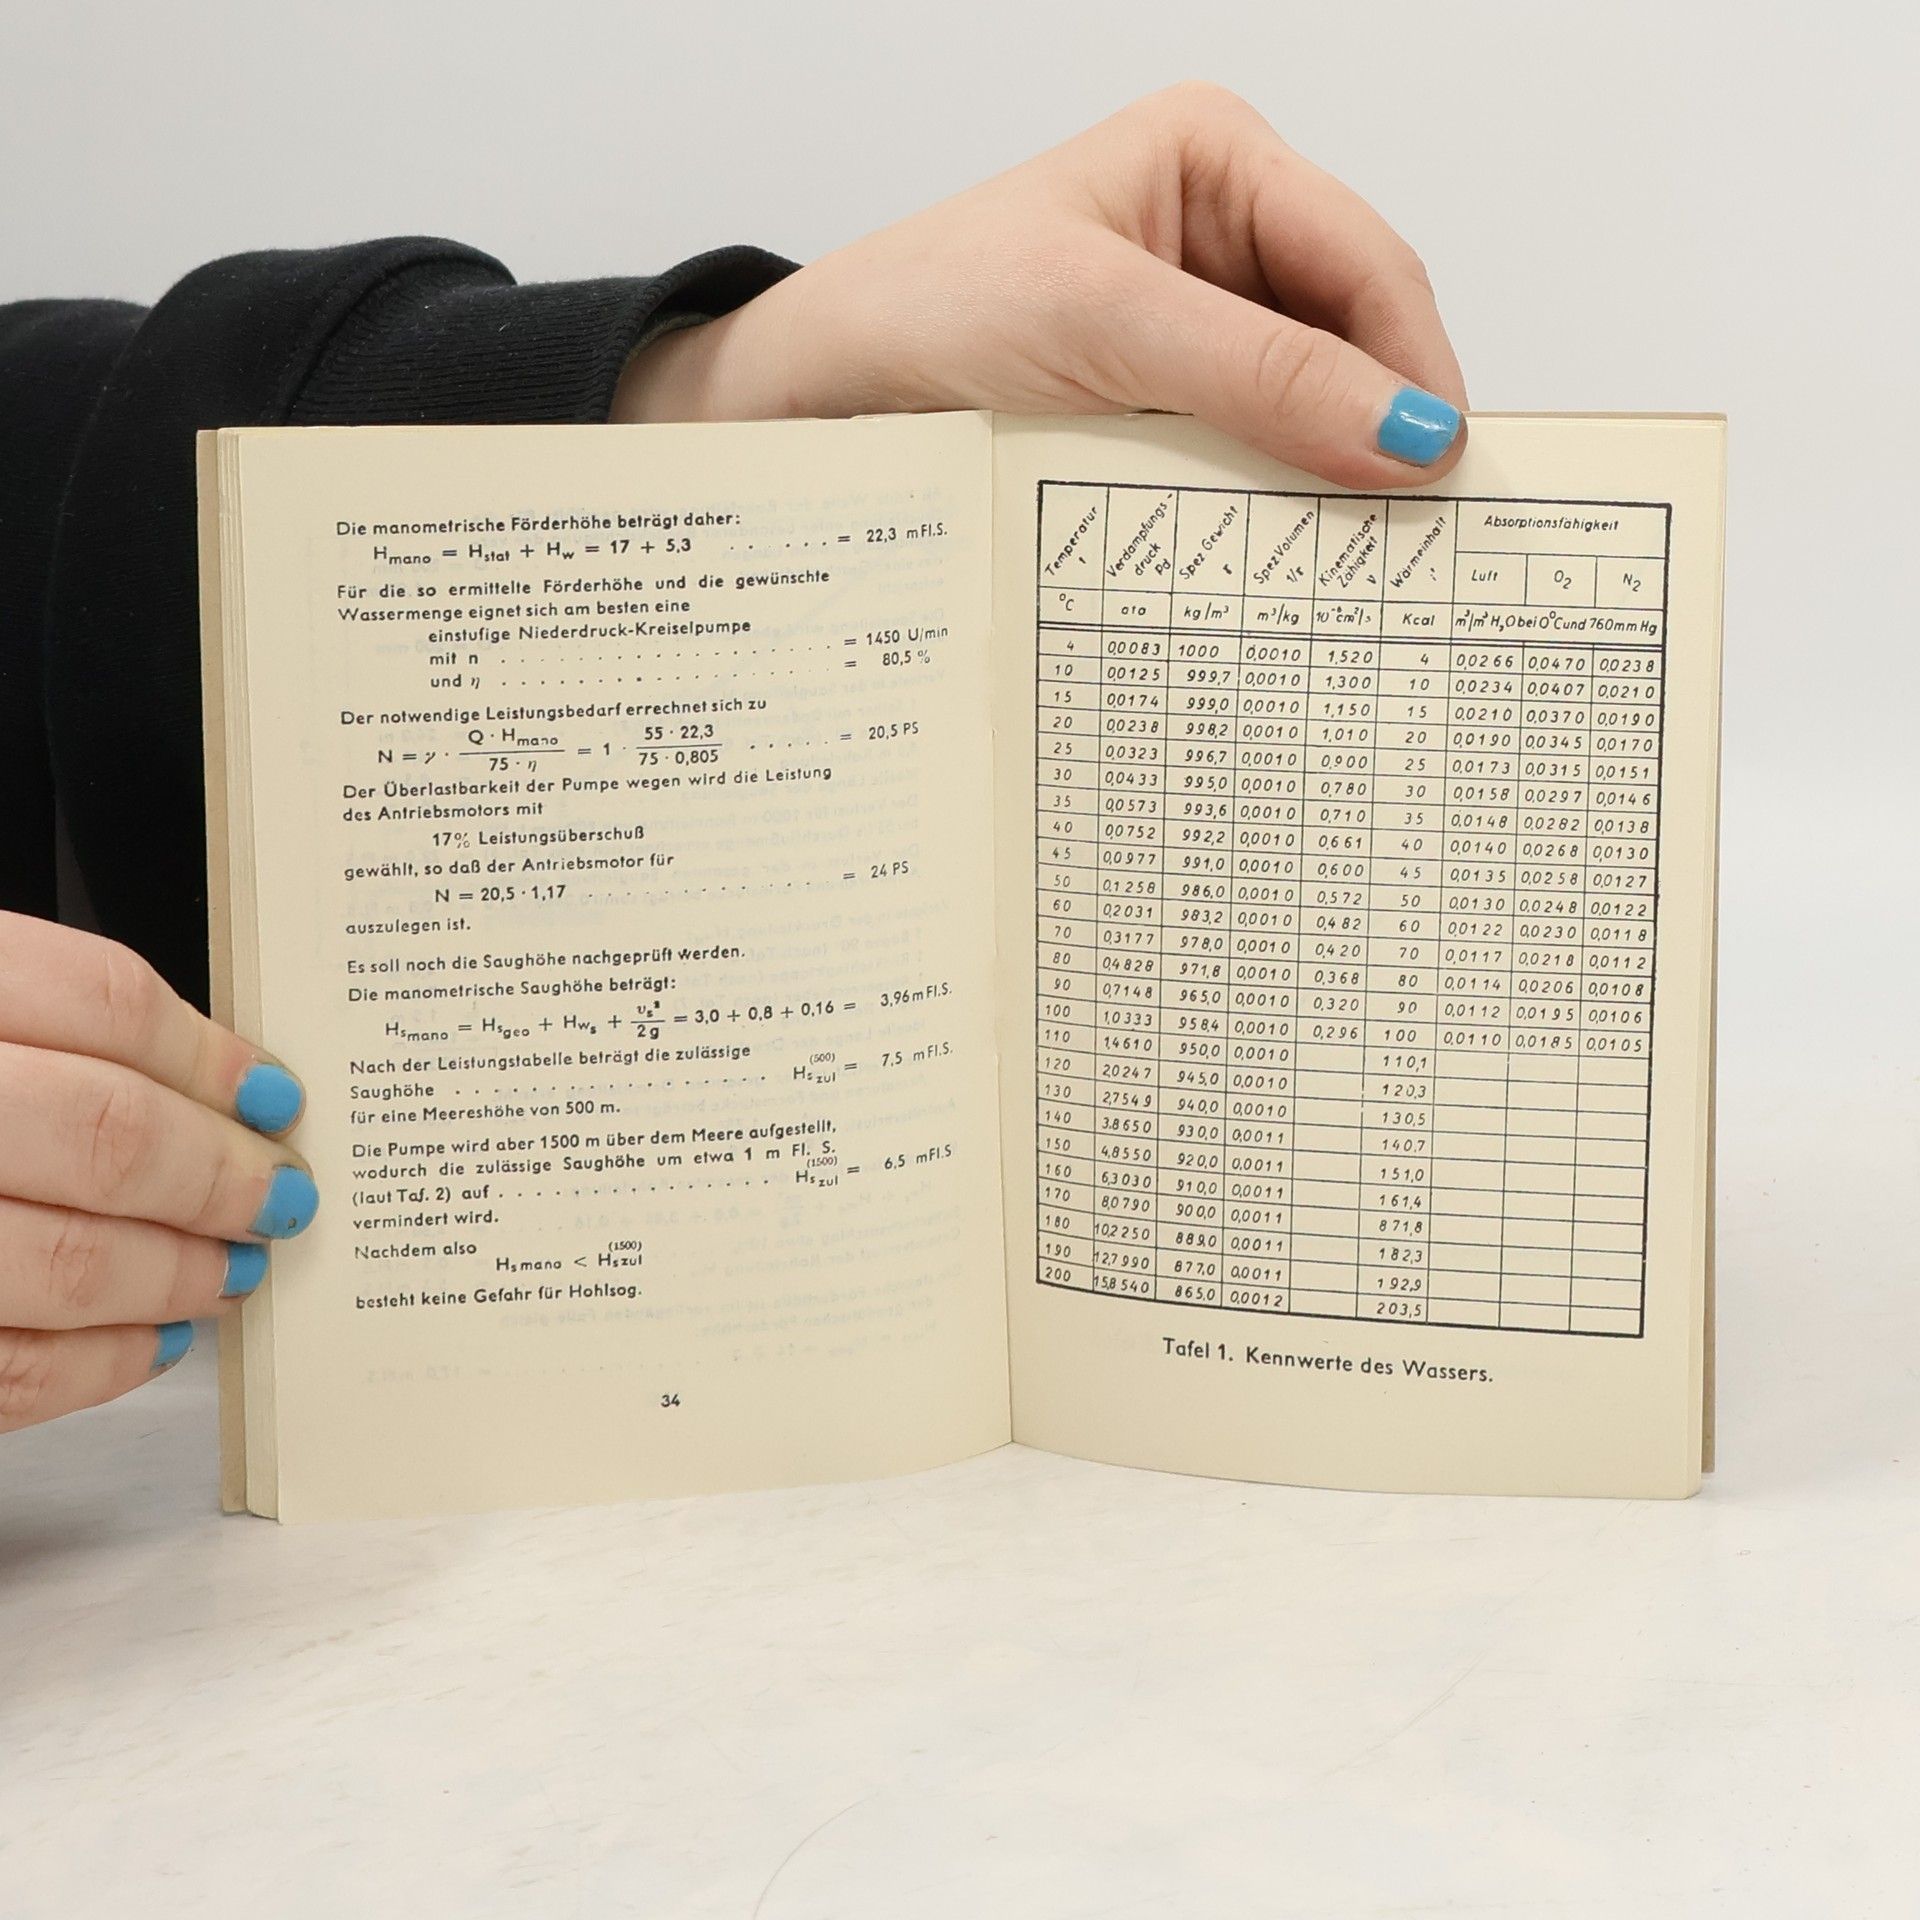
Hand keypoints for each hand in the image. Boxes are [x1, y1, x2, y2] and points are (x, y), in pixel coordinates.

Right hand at [0, 912, 316, 1432]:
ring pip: (64, 1262)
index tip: (275, 1096)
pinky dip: (99, 1365)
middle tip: (282, 1196)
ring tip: (231, 1268)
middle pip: (106, 1132)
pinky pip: (1, 1374)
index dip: (209, 1054)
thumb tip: (213, 1087)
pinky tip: (152, 1342)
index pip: (98, 998)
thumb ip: (38, 1028)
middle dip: (220, 1175)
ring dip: (176, 1274)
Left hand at [617, 83, 1467, 487]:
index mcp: (1215, 161)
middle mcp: (1216, 238)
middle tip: (1406, 531)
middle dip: (1374, 427)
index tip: (1436, 466)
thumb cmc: (925, 310)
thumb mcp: (1103, 323)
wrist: (818, 395)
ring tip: (1343, 554)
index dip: (1412, 363)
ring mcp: (1191, 330)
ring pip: (1305, 408)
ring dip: (1320, 478)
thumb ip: (1259, 373)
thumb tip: (1403, 433)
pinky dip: (1262, 506)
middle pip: (1350, 337)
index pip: (1364, 259)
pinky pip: (1245, 458)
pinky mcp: (1160, 410)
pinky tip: (1269, 552)